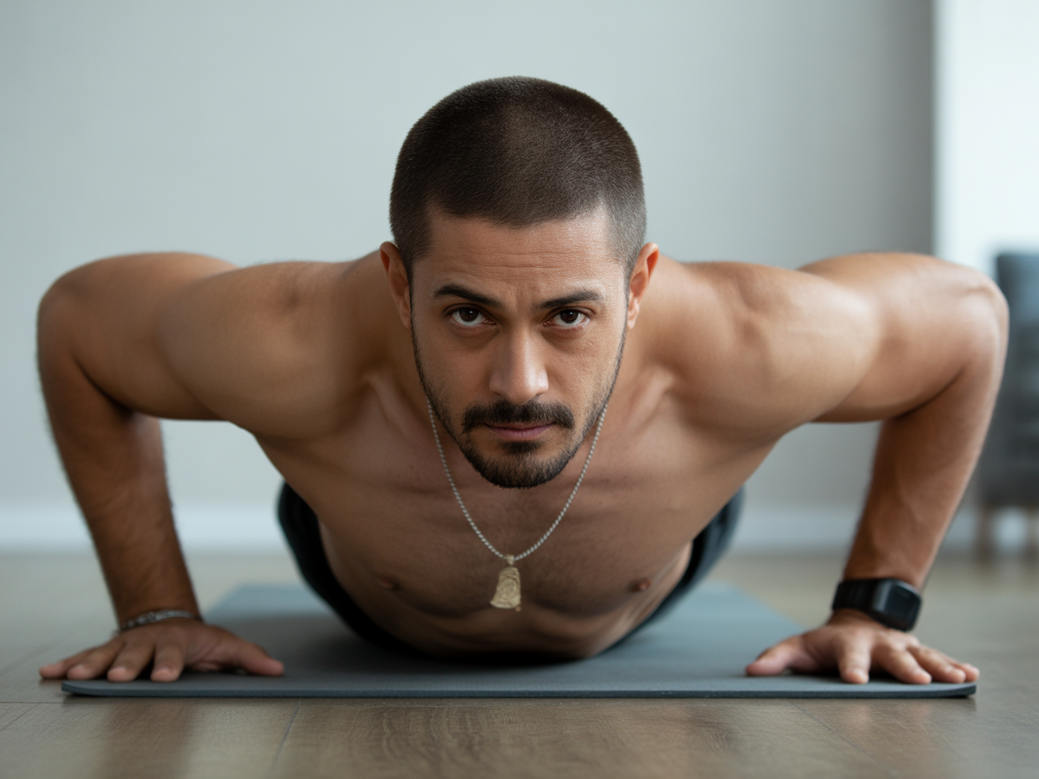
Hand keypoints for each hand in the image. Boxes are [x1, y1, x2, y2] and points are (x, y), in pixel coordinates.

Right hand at [38, 619, 283, 682]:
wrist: (171, 621)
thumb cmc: (200, 641)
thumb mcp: (227, 646)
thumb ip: (250, 658)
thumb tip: (278, 670)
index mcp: (178, 642)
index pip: (174, 654)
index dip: (170, 664)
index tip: (164, 676)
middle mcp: (149, 642)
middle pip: (136, 653)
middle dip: (126, 664)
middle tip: (117, 676)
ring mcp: (125, 646)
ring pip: (106, 653)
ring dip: (90, 664)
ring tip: (75, 676)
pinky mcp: (107, 651)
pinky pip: (85, 656)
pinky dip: (68, 663)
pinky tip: (50, 672)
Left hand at [745, 609, 979, 684]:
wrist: (856, 621)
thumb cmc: (824, 644)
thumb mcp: (798, 648)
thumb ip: (776, 659)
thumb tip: (752, 671)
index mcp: (846, 645)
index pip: (848, 656)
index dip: (851, 667)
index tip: (856, 680)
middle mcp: (877, 644)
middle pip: (892, 656)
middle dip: (905, 667)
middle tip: (918, 681)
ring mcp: (900, 646)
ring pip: (922, 655)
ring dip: (938, 667)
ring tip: (955, 679)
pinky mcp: (917, 652)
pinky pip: (939, 658)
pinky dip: (956, 666)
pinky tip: (971, 676)